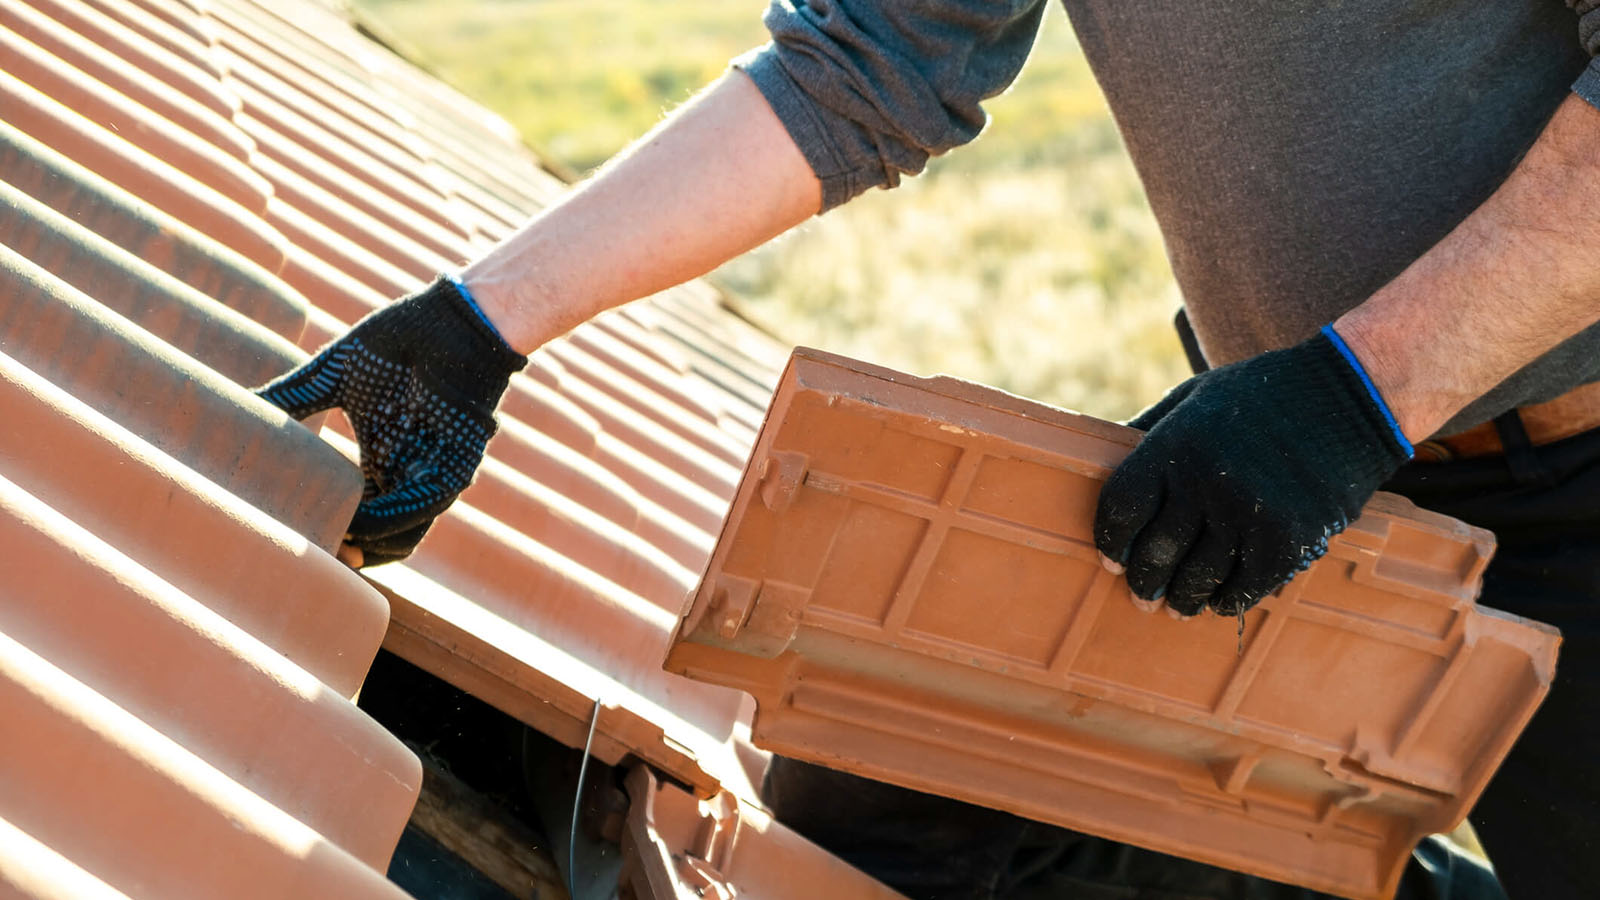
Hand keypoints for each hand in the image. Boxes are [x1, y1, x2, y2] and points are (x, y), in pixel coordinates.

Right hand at [256, 277, 526, 565]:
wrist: (452, 319)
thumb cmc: (398, 341)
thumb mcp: (331, 376)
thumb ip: (289, 398)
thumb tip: (230, 406)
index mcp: (379, 461)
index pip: (351, 515)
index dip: (322, 532)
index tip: (280, 535)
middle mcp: (404, 477)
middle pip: (374, 538)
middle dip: (338, 553)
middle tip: (296, 558)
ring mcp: (431, 476)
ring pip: (399, 537)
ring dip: (362, 548)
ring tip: (322, 552)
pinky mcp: (455, 467)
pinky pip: (421, 507)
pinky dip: (387, 522)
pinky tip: (355, 527)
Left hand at [1094, 326, 1412, 616]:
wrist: (1349, 396)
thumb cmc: (1260, 396)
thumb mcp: (1193, 398)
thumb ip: (1149, 432)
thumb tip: (1098, 457)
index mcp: (1174, 444)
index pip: (1121, 509)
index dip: (1110, 541)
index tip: (1110, 560)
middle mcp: (1205, 481)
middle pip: (1155, 552)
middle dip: (1143, 582)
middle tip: (1142, 596)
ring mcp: (1247, 513)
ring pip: (1197, 578)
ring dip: (1182, 599)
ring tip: (1177, 606)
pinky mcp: (1287, 539)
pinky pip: (1244, 588)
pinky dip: (1227, 601)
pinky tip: (1219, 601)